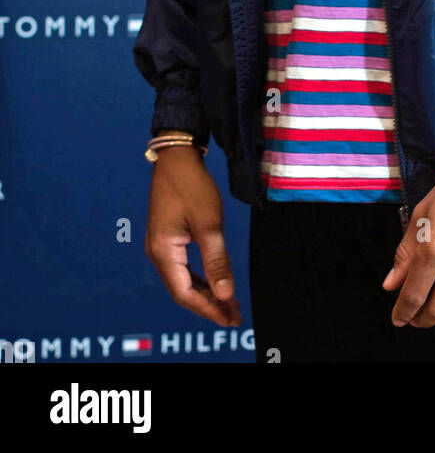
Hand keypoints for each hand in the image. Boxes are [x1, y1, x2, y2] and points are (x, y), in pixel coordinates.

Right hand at [145, 146, 241, 326]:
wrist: (176, 157)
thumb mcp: (209, 224)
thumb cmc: (192, 186)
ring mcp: (160, 246)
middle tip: (235, 315)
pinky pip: (182, 268)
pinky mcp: (166, 238)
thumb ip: (217, 261)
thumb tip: (225, 295)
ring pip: (183, 280)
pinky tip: (215, 282)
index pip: (186, 294)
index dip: (209, 309)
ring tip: (229, 303)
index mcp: (163, 253)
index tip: (231, 319)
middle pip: (183, 291)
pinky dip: (200, 278)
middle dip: (209, 304)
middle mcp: (157, 254)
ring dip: (206, 293)